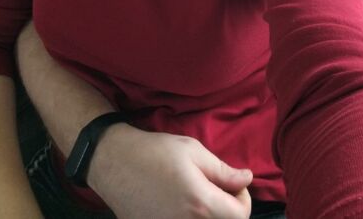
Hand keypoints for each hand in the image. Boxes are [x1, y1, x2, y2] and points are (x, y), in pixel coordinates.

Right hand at [88, 125, 252, 218]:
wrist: (115, 163)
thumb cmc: (155, 152)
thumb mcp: (193, 151)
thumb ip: (223, 171)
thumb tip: (247, 179)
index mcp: (201, 204)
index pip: (240, 216)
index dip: (243, 199)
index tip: (233, 184)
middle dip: (227, 209)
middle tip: (216, 188)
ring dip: (209, 215)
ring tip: (198, 195)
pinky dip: (189, 218)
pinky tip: (180, 204)